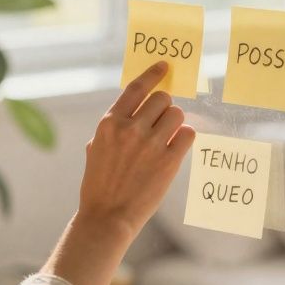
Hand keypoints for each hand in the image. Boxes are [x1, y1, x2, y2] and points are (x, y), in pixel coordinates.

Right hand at [78, 61, 196, 239]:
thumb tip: (134, 110)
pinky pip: (187, 135)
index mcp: (110, 123)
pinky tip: (175, 148)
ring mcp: (150, 145)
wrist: (107, 217)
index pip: (136, 88)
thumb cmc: (99, 185)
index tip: (165, 66)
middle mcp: (130, 129)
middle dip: (164, 108)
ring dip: (175, 123)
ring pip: (177, 115)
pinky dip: (184, 138)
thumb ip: (113, 128)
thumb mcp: (96, 150)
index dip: (153, 74)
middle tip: (161, 123)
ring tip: (166, 138)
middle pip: (162, 99)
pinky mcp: (168, 162)